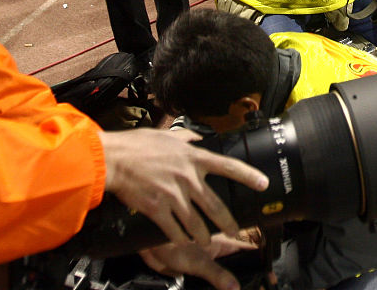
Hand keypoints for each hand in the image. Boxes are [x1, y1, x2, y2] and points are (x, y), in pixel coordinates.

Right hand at [99, 129, 268, 246]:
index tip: (263, 183)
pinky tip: (183, 241)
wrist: (113, 160)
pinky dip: (180, 238)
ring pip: (197, 224)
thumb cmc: (136, 145)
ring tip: (207, 242)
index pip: (228, 166)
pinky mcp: (158, 210)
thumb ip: (185, 138)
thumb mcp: (166, 135)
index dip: (248, 176)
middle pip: (216, 206)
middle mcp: (188, 178)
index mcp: (193, 158)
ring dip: (204, 236)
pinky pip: (175, 231)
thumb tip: (197, 138)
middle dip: (229, 224)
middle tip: (237, 232)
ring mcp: (174, 196)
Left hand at [140, 233, 256, 289]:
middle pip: (242, 264)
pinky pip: (214, 282)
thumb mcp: (196, 262)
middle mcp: (219, 250)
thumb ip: (216, 274)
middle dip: (252, 277)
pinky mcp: (197, 271)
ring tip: (248, 288)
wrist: (146, 248)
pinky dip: (219, 287)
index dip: (262, 260)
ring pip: (228, 274)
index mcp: (223, 243)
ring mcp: (209, 261)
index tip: (270, 275)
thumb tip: (235, 287)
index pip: (250, 249)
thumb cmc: (169, 244)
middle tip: (259, 287)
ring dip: (234, 284)